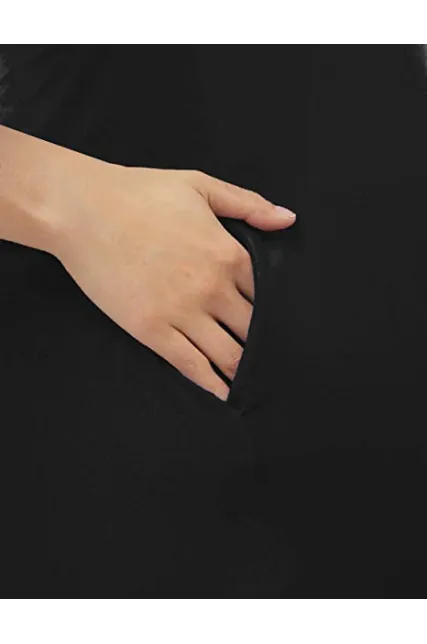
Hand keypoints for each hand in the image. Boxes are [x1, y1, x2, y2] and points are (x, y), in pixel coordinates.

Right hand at [51, 160, 295, 399]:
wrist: (82, 210)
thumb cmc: (140, 193)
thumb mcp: (200, 185)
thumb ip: (248, 204)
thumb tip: (288, 220)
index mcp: (228, 254)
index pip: (267, 297)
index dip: (275, 314)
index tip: (279, 328)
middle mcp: (212, 288)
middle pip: (252, 331)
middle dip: (264, 347)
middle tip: (272, 362)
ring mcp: (181, 312)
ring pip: (228, 354)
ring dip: (243, 370)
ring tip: (252, 382)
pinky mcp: (151, 330)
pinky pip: (192, 366)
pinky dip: (213, 385)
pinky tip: (224, 395)